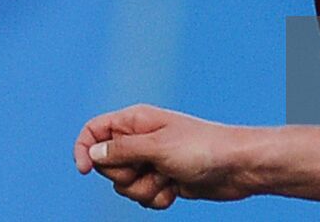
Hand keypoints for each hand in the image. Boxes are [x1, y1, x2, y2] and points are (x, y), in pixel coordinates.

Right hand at [75, 105, 254, 208]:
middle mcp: (140, 139)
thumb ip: (122, 150)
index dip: (83, 149)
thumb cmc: (202, 148)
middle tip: (150, 167)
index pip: (94, 130)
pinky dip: (157, 198)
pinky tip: (176, 189)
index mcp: (136, 121)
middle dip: (125, 175)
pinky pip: (143, 198)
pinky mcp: (161, 180)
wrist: (236, 167)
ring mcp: (150, 161)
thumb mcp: (158, 147)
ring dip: (144, 189)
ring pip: (124, 186)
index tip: (85, 171)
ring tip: (168, 178)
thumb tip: (93, 153)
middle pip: (107, 165)